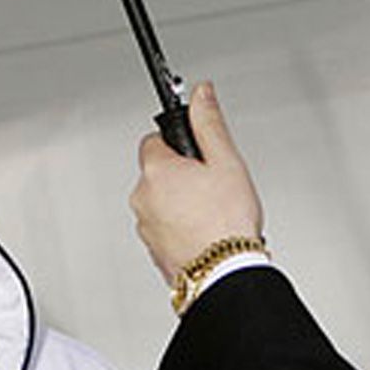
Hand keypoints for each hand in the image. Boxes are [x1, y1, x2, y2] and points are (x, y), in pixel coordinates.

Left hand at [131, 83, 263, 284]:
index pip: (155, 139)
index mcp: (156, 171)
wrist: (224, 275)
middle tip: (213, 184)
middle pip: (159, 172)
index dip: (181, 143)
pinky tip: (206, 231)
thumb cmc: (226, 223)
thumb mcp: (226, 161)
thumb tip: (200, 94)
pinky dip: (182, 227)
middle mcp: (143, 198)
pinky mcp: (154, 250)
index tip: (198, 151)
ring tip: (213, 212)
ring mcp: (146, 227)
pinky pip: (166, 228)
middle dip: (183, 175)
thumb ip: (209, 123)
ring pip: (162, 202)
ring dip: (182, 202)